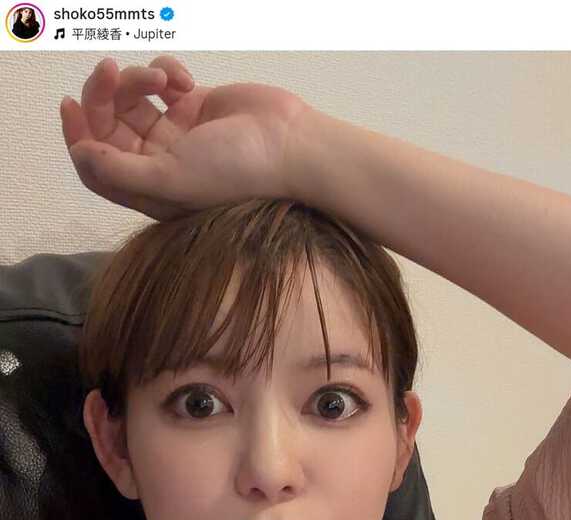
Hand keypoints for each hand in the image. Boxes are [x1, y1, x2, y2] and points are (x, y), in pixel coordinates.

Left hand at [60, 56, 312, 221]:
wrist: (289, 145)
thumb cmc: (235, 172)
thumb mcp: (170, 179)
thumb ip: (120, 171)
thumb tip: (80, 153)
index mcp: (149, 188)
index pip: (97, 165)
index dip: (77, 138)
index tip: (70, 104)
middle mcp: (158, 162)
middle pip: (108, 126)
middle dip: (104, 95)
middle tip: (111, 71)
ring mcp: (176, 133)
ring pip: (130, 97)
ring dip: (136, 78)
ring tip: (162, 78)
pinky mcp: (193, 105)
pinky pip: (160, 80)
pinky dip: (164, 70)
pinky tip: (182, 79)